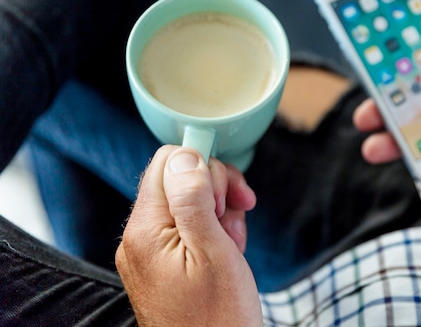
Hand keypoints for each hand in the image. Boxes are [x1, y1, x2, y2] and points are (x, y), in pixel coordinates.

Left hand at [115, 146, 261, 326]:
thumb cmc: (218, 319)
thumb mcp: (213, 252)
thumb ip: (193, 199)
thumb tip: (185, 155)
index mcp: (147, 231)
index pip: (168, 163)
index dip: (204, 166)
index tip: (230, 190)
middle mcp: (140, 237)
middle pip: (178, 179)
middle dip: (216, 189)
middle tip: (237, 214)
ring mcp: (151, 251)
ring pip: (187, 202)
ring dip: (219, 212)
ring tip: (233, 241)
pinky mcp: (163, 262)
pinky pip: (187, 227)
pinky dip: (213, 231)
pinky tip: (227, 250)